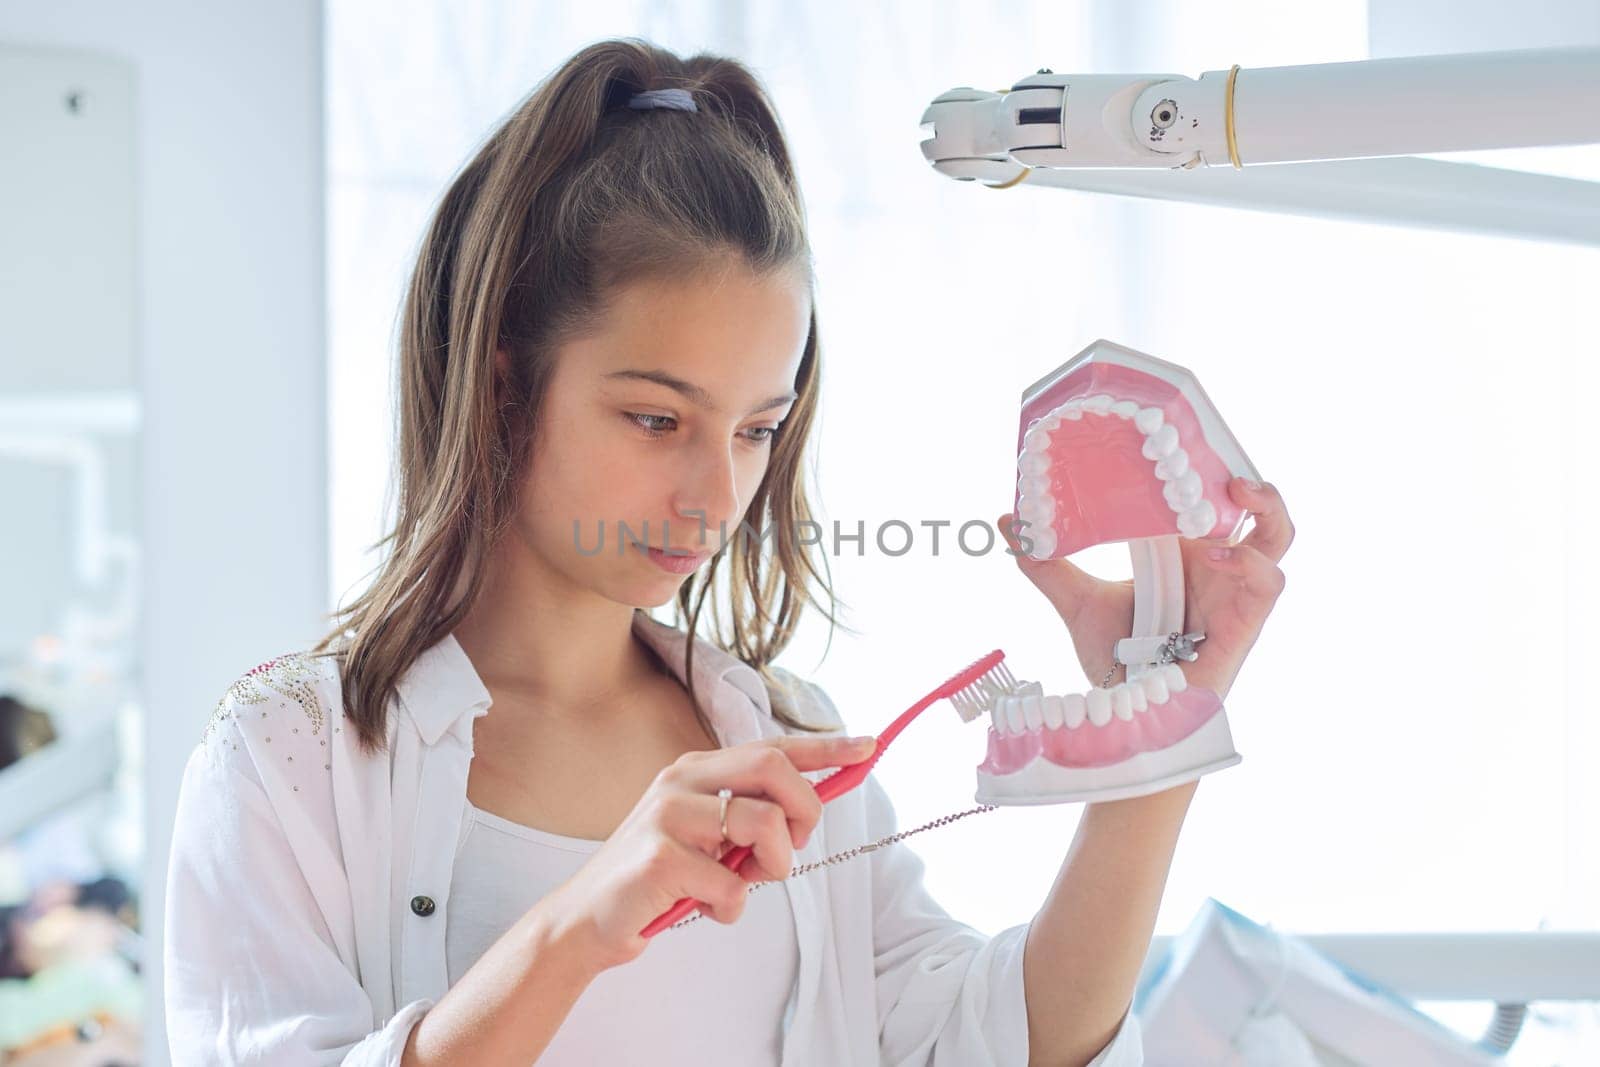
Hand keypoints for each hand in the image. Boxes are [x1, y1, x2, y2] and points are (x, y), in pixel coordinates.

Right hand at [538, 733, 875, 971]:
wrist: (589, 920)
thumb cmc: (660, 878)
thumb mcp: (708, 838)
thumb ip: (750, 819)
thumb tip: (810, 808)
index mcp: (697, 770)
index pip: (773, 747)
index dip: (826, 747)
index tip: (870, 746)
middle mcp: (682, 781)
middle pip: (775, 769)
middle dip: (804, 809)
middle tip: (792, 846)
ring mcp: (669, 816)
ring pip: (763, 825)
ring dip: (770, 868)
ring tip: (740, 885)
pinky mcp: (660, 859)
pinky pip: (732, 885)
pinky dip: (731, 908)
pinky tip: (703, 909)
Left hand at [997, 477, 1293, 700]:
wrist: (1127, 713)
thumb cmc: (1117, 659)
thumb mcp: (1076, 602)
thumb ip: (1047, 565)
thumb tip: (1008, 522)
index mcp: (1186, 554)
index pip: (1212, 501)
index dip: (1210, 471)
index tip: (1185, 439)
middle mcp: (1218, 568)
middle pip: (1259, 512)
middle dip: (1253, 482)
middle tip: (1224, 464)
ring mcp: (1235, 595)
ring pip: (1278, 539)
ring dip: (1266, 510)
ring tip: (1235, 491)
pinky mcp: (1245, 625)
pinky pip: (1268, 584)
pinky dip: (1247, 564)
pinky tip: (1212, 557)